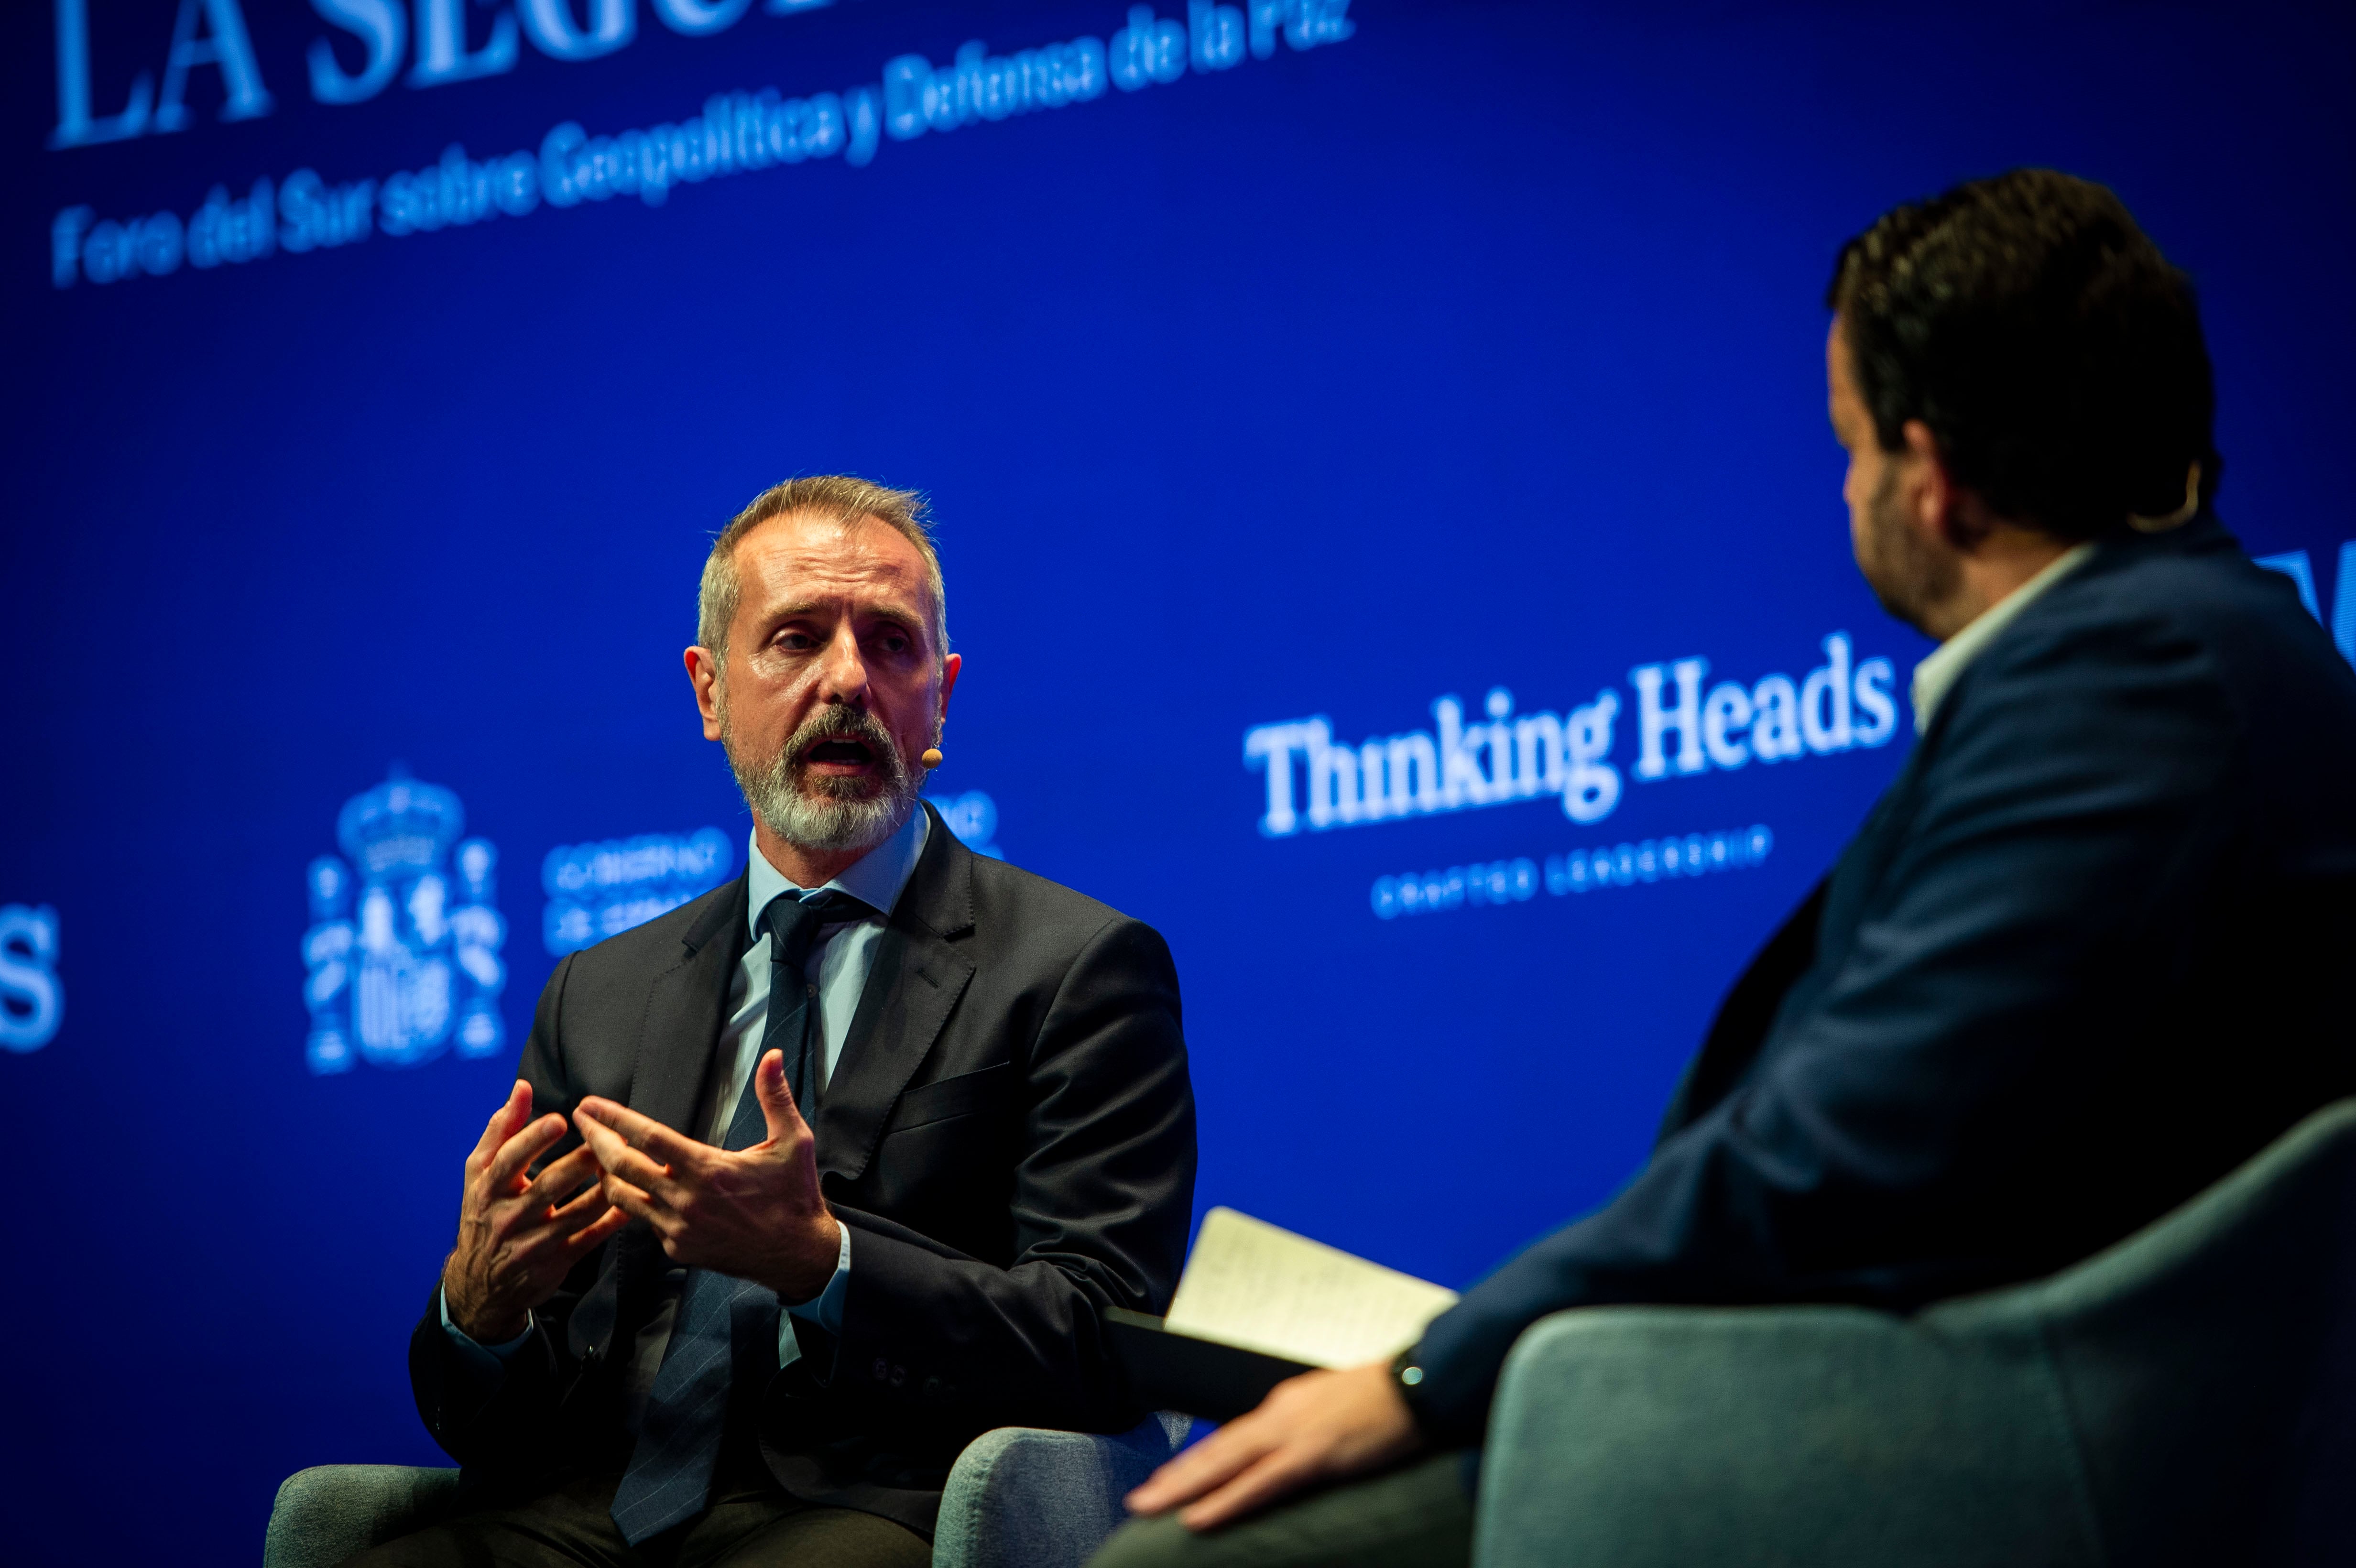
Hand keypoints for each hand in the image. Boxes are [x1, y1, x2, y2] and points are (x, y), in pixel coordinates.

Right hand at [442, 1081, 626, 1342]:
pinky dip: (610, 1223)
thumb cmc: (484, 1212)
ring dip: (604, 1190)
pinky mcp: (555, 1263)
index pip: (508, 1161)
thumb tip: (521, 1088)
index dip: (533, 1140)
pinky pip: (588, 1241)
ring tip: (626, 1166)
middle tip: (606, 1141)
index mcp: (488, 1189)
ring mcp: (532, 1244)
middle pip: (547, 1187)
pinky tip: (629, 1205)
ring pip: (574, 1215)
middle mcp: (508, 1217)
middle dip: (579, 1163)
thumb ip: (501, 1129)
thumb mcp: (479, 1173)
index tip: (560, 1120)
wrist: (479, 1284)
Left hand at [573, 1050, 840, 1301]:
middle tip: (579, 1120)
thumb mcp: (793, 1141)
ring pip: (623, 1197)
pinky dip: (633, 1202)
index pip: (648, 1137)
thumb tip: (773, 1056)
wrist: (798, 1254)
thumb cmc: (795, 1195)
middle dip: (594, 1139)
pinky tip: (630, 1188)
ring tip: (594, 1154)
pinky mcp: (678, 1249)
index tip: (590, 1104)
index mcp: (708, 1169)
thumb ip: (775, 1097)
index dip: (614, 1118)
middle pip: (622, 1166)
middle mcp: (685, 1200)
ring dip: (605, 1174)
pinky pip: (644, 1221)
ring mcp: (678, 1228)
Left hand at [1124, 1361, 1423, 1530]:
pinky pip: (1260, 1483)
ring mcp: (1294, 1434)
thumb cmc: (1384, 1400)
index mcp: (1286, 1406)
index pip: (1233, 1439)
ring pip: (1226, 1464)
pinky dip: (1226, 1500)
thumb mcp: (1334, 1410)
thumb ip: (1306, 1430)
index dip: (1198, 1462)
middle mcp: (1280, 1415)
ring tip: (1151, 1506)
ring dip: (1185, 1487)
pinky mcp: (1314, 1455)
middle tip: (1140, 1499)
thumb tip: (1287, 1453)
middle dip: (1177, 1476)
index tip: (1170, 1479)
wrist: (1418, 1385)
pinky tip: (1200, 1516)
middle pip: (1218, 1450)